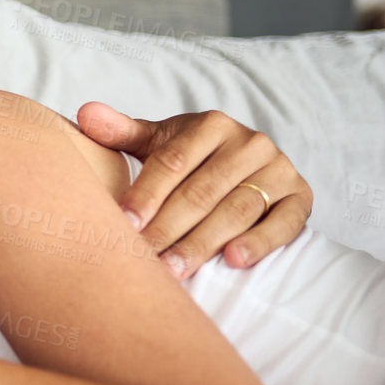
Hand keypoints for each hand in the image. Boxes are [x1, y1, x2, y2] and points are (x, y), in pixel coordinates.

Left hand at [76, 103, 311, 278]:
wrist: (246, 164)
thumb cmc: (190, 157)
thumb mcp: (158, 142)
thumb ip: (122, 132)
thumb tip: (84, 114)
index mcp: (211, 125)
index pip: (173, 163)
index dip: (146, 194)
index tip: (122, 224)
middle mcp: (250, 143)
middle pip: (202, 191)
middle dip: (169, 228)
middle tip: (142, 259)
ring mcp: (279, 170)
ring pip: (237, 210)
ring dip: (204, 243)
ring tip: (173, 270)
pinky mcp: (300, 198)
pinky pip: (283, 222)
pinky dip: (260, 242)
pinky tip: (234, 261)